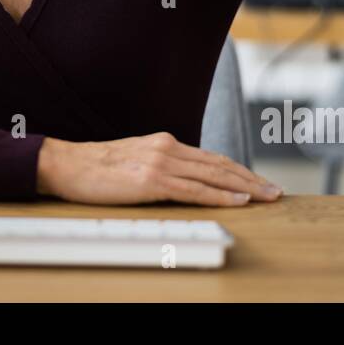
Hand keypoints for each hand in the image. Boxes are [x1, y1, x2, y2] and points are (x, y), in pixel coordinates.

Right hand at [36, 133, 282, 205]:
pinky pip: (194, 191)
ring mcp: (160, 163)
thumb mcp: (135, 160)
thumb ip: (161, 167)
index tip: (259, 182)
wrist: (67, 165)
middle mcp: (167, 148)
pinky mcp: (151, 181)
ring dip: (245, 188)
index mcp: (165, 143)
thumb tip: (183, 181)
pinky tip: (238, 201)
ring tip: (266, 197)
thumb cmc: (97, 168)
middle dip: (251, 179)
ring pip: (213, 176)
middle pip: (220, 165)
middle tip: (275, 191)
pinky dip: (220, 196)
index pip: (211, 158)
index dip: (239, 171)